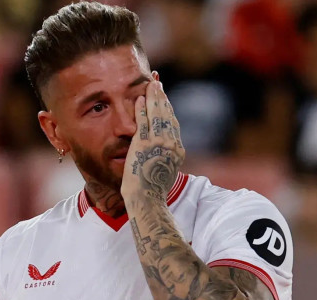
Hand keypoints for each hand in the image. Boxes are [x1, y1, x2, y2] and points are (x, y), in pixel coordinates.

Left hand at [121, 80, 184, 201]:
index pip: (173, 123)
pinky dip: (141, 109)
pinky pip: (143, 122)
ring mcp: (158, 144)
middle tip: (157, 82)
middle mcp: (171, 144)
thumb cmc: (152, 191)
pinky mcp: (144, 145)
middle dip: (162, 97)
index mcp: (177, 151)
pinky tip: (138, 99)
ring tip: (150, 84)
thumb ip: (165, 158)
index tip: (164, 97)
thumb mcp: (164, 172)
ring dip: (153, 97)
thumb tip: (164, 153)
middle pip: (167, 114)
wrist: (148, 200)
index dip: (168, 107)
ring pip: (157, 115)